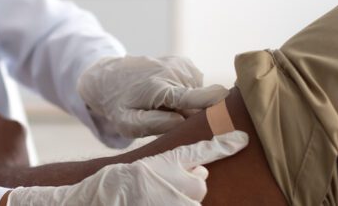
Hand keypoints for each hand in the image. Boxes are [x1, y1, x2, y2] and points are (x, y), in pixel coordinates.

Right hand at [5, 131, 248, 205]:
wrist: (93, 198)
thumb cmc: (117, 184)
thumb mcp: (146, 168)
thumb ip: (176, 166)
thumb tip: (201, 172)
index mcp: (164, 162)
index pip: (201, 150)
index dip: (224, 145)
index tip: (245, 138)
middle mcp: (170, 179)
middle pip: (200, 184)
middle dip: (189, 186)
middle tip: (162, 186)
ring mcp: (172, 200)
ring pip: (194, 201)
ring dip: (181, 200)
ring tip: (155, 198)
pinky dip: (175, 204)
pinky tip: (154, 201)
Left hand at [78, 56, 228, 137]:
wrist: (108, 77)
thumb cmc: (118, 105)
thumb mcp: (128, 123)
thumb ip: (154, 124)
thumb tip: (182, 122)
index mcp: (159, 88)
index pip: (193, 97)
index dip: (213, 103)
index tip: (230, 106)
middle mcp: (173, 71)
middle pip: (201, 103)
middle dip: (192, 115)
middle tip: (168, 118)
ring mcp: (180, 64)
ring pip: (200, 95)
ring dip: (187, 105)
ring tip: (163, 105)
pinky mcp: (184, 62)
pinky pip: (196, 86)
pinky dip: (187, 93)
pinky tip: (168, 94)